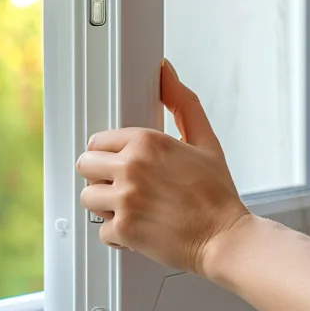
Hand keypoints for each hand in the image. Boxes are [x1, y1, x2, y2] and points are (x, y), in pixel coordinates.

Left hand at [76, 59, 248, 276]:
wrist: (225, 238)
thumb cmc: (216, 194)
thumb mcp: (205, 141)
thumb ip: (183, 105)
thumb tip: (166, 72)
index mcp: (146, 142)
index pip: (97, 142)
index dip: (108, 156)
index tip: (119, 166)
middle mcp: (131, 167)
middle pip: (84, 166)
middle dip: (100, 177)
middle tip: (121, 187)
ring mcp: (125, 199)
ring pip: (87, 198)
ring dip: (105, 206)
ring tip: (129, 209)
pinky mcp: (124, 229)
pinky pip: (101, 230)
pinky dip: (117, 235)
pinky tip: (137, 229)